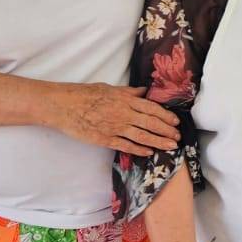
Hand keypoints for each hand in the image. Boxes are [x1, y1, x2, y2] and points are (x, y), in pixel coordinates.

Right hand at [48, 83, 179, 156]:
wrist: (63, 106)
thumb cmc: (84, 94)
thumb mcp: (108, 88)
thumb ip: (128, 92)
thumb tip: (144, 91)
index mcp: (125, 99)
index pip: (151, 108)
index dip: (165, 116)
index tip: (176, 122)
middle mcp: (123, 113)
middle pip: (151, 123)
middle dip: (167, 131)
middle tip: (178, 137)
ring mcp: (115, 127)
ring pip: (142, 136)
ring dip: (159, 141)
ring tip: (170, 146)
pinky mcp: (105, 139)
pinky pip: (126, 146)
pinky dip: (139, 150)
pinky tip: (149, 152)